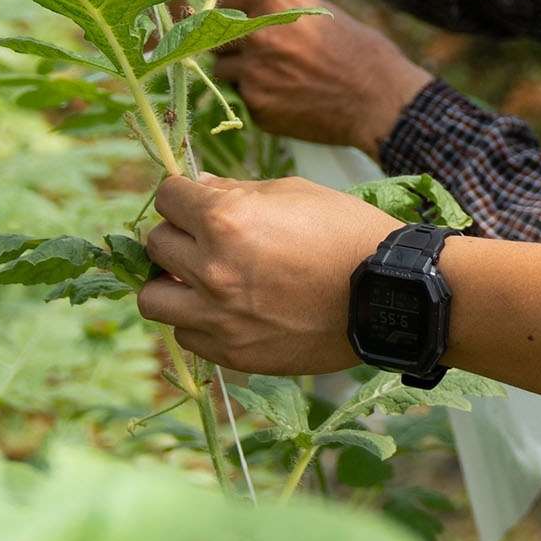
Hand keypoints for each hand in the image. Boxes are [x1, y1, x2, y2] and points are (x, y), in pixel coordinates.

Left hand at [138, 172, 386, 374]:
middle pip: (155, 245)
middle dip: (177, 236)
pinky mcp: (232, 352)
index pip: (165, 198)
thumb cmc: (346, 233)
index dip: (181, 196)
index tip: (194, 202)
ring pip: (152, 299)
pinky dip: (198, 321)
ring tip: (199, 281)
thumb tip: (199, 187)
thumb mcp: (294, 193)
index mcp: (226, 220)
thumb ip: (236, 191)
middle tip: (204, 240)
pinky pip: (186, 335)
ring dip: (171, 284)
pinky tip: (227, 311)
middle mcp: (213, 269)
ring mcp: (219, 317)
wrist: (388, 295)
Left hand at [214, 0, 431, 149]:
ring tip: (273, 77)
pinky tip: (288, 99)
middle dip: (228, 44)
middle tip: (252, 52)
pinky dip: (258, 99)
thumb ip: (281, 8)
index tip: (227, 18)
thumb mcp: (322, 12)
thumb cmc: (361, 52)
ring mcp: (253, 73)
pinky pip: (243, 99)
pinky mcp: (256, 106)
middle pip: (215, 36)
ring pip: (222, 70)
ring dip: (239, 73)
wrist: (380, 101)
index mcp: (273, 2)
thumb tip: (251, 9)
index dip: (227, 9)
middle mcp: (257, 34)